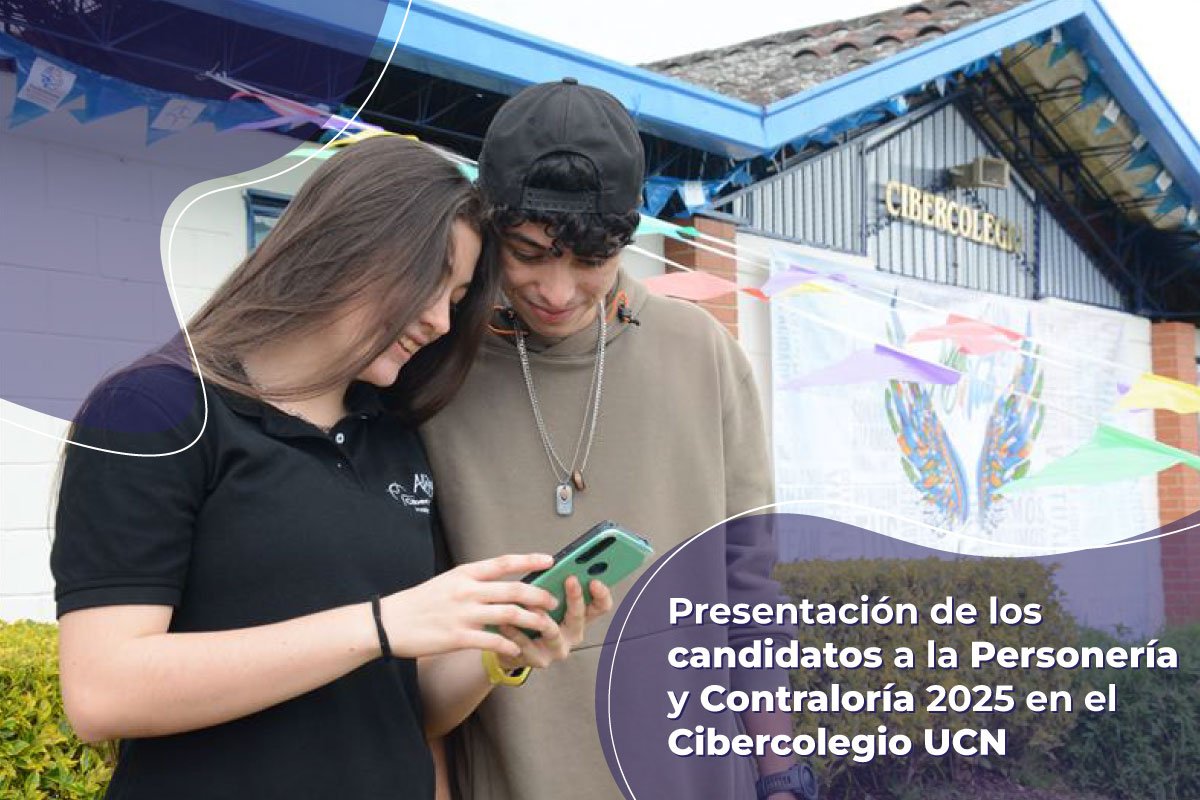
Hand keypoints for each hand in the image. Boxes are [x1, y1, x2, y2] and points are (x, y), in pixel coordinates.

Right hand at [381, 554, 558, 658]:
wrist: (388, 622)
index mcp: (464, 574)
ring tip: (545, 625)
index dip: (529, 560)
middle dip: (539, 596)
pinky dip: (509, 645)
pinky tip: (517, 649)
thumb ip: (473, 583)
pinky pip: (493, 641)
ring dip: (532, 621)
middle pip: (514, 590)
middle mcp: (467, 591)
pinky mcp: (458, 637)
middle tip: (553, 601)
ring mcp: (463, 614)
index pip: (503, 563)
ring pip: (509, 615)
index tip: (549, 560)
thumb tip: (502, 585)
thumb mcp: (447, 582)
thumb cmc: (419, 603)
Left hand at [496, 575, 613, 669]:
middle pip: (579, 616)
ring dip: (541, 615)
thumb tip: (555, 562)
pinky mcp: (539, 659)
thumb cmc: (531, 617)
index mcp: (579, 616)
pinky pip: (527, 644)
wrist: (510, 647)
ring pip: (553, 631)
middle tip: (570, 579)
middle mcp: (573, 633)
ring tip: (530, 602)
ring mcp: (557, 648)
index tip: (594, 580)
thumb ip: (554, 584)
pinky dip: (515, 631)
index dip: (601, 594)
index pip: (601, 606)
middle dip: (576, 596)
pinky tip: (506, 621)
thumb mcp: (546, 597)